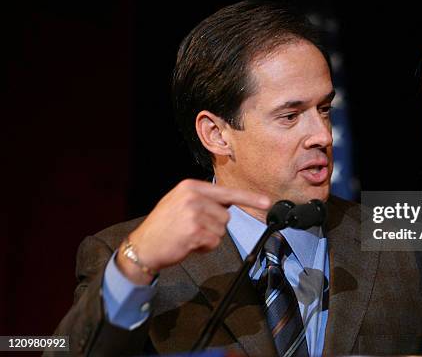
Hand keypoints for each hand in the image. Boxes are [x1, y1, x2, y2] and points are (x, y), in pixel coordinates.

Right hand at [116, 179, 270, 283]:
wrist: (142, 246)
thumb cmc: (163, 227)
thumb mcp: (180, 203)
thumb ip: (203, 200)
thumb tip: (228, 205)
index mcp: (191, 186)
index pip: (226, 192)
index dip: (249, 198)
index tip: (267, 202)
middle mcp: (193, 196)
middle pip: (226, 215)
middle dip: (213, 226)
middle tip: (191, 229)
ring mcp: (193, 213)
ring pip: (221, 229)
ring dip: (209, 238)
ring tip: (188, 236)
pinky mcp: (194, 230)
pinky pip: (214, 241)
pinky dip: (205, 247)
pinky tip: (188, 244)